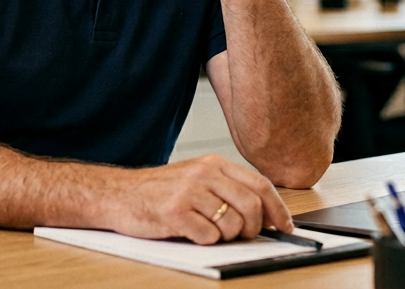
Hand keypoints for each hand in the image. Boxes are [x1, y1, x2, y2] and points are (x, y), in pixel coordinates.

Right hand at [103, 154, 293, 244]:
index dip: (278, 209)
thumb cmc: (159, 191)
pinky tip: (190, 231)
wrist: (118, 194)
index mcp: (213, 164)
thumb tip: (266, 214)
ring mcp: (189, 192)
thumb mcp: (196, 179)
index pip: (260, 184)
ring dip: (226, 237)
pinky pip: (208, 236)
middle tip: (242, 236)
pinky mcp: (175, 212)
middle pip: (251, 206)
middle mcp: (204, 174)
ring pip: (232, 225)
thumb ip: (227, 189)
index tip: (287, 226)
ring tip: (208, 230)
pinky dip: (205, 240)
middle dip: (254, 228)